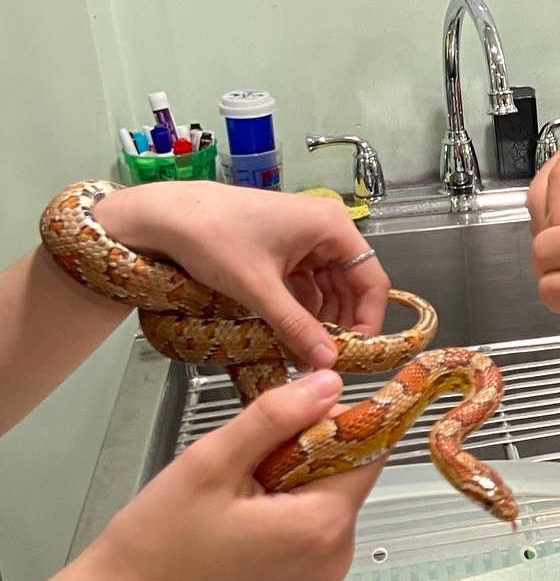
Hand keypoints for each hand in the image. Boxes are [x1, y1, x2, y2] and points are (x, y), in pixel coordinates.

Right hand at [88, 371, 381, 580]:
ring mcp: (322, 578)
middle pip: (349, 477)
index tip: (294, 415)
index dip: (338, 423)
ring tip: (237, 492)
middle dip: (308, 454)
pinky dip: (289, 510)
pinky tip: (242, 516)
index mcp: (322, 527)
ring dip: (295, 481)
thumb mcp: (213, 462)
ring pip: (330, 500)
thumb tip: (331, 382)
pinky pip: (314, 529)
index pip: (369, 453)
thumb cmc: (159, 540)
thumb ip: (277, 416)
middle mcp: (336, 558)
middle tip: (247, 460)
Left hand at [99, 181, 389, 368]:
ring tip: (309, 353)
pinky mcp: (284, 248)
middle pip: (352, 284)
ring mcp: (304, 238)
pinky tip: (293, 334)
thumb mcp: (259, 290)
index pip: (372, 280)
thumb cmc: (214, 239)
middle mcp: (325, 229)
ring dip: (321, 319)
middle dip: (342, 323)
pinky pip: (306, 284)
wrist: (166, 216)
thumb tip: (328, 364)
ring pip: (329, 287)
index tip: (354, 353)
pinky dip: (302, 308)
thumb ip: (298, 327)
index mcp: (332, 227)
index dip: (368, 319)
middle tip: (329, 360)